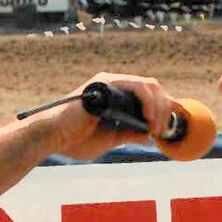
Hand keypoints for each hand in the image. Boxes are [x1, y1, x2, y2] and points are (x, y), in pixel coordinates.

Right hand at [48, 73, 182, 159]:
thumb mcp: (110, 139)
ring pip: (149, 86)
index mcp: (116, 96)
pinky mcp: (106, 83)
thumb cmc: (75, 139)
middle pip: (153, 88)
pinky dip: (149, 101)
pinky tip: (148, 119)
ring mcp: (111, 82)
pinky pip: (137, 86)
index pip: (149, 95)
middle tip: (161, 132)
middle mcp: (115, 85)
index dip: (164, 108)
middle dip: (164, 110)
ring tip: (156, 128)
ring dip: (159, 107)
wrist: (52, 137)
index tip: (169, 127)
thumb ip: (129, 134)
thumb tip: (148, 136)